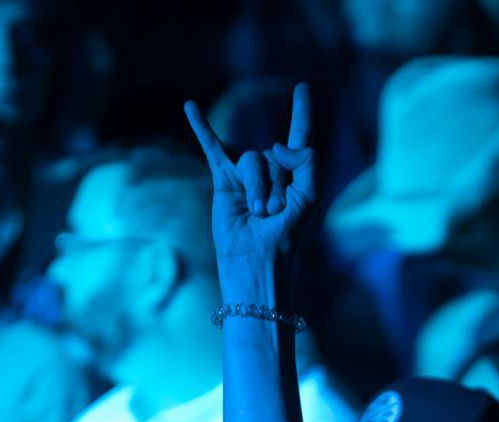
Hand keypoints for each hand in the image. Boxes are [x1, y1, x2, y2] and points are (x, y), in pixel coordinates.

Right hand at [184, 84, 316, 280]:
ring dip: (258, 188)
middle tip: (276, 213)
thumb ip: (305, 160)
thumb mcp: (309, 194)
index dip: (301, 111)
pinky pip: (211, 146)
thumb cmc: (286, 233)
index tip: (301, 87)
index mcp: (295, 173)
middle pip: (276, 156)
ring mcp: (246, 172)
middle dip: (278, 186)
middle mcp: (271, 169)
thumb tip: (275, 144)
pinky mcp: (223, 177)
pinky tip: (189, 106)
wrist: (256, 256)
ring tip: (259, 212)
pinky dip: (201, 126)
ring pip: (253, 160)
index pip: (300, 135)